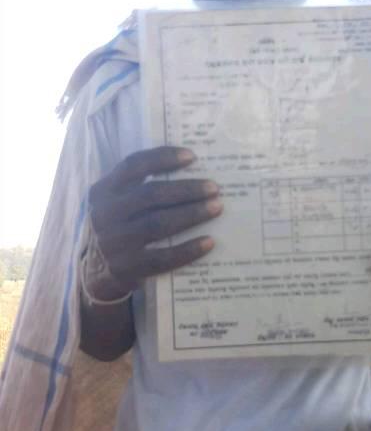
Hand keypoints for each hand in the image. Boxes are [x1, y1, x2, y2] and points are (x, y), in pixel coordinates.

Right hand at [85, 146, 221, 299]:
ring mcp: (115, 243)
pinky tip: (209, 242)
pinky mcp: (126, 268)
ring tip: (216, 208)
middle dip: (186, 189)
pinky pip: (162, 258)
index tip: (192, 157)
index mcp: (103, 191)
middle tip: (214, 188)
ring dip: (191, 214)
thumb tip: (190, 171)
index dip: (163, 158)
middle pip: (151, 194)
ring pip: (158, 224)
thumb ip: (138, 187)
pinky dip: (188, 249)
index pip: (133, 166)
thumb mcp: (115, 203)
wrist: (94, 273)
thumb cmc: (117, 228)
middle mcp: (105, 214)